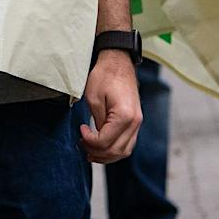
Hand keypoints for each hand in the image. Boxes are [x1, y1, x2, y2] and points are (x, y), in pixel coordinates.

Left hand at [79, 50, 142, 164]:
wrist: (118, 62)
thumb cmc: (105, 76)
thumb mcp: (93, 98)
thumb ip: (96, 121)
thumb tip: (96, 137)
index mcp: (125, 116)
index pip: (106, 141)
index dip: (89, 141)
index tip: (81, 131)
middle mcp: (135, 122)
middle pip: (116, 150)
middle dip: (97, 153)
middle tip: (82, 146)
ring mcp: (137, 123)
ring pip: (125, 150)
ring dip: (107, 155)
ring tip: (91, 152)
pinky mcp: (136, 121)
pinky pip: (127, 142)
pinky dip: (115, 148)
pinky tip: (102, 147)